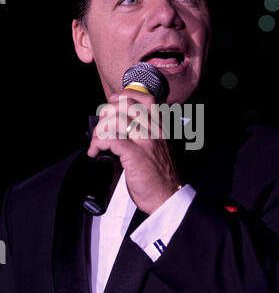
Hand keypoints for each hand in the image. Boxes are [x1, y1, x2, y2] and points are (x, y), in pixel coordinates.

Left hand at [87, 89, 180, 214]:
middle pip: (126, 106)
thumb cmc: (161, 176)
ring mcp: (145, 142)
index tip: (113, 100)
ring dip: (99, 130)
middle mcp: (155, 131)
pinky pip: (110, 139)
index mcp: (161, 128)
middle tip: (101, 126)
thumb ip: (148, 135)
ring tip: (96, 142)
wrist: (169, 197)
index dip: (127, 95)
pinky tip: (95, 152)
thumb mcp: (160, 148)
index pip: (147, 99)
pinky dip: (97, 143)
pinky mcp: (135, 155)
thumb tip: (125, 128)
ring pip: (116, 120)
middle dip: (107, 112)